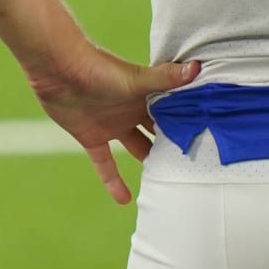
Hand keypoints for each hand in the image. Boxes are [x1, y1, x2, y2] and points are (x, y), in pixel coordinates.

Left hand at [27, 46, 199, 202]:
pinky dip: (113, 181)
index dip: (189, 127)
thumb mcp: (134, 79)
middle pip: (157, 132)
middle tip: (195, 171)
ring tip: (168, 187)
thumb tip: (197, 67)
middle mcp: (131, 110)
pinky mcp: (91, 136)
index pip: (173, 113)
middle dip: (172, 147)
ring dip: (147, 164)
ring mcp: (112, 124)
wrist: (57, 67)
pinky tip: (125, 201)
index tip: (211, 146)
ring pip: (135, 147)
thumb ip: (164, 78)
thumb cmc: (97, 66)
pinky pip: (105, 163)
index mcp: (146, 94)